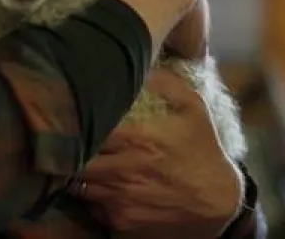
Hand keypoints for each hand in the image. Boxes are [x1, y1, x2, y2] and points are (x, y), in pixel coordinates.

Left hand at [75, 68, 243, 238]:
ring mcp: (120, 201)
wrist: (219, 202)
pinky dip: (90, 197)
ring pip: (76, 186)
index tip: (69, 114)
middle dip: (67, 149)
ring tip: (77, 160)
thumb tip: (141, 62)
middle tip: (65, 138)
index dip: (73, 121)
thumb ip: (166, 83)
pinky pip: (91, 208)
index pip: (87, 128)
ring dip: (74, 173)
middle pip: (74, 160)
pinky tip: (99, 186)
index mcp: (137, 139)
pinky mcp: (120, 223)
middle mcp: (123, 171)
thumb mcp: (194, 108)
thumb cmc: (203, 151)